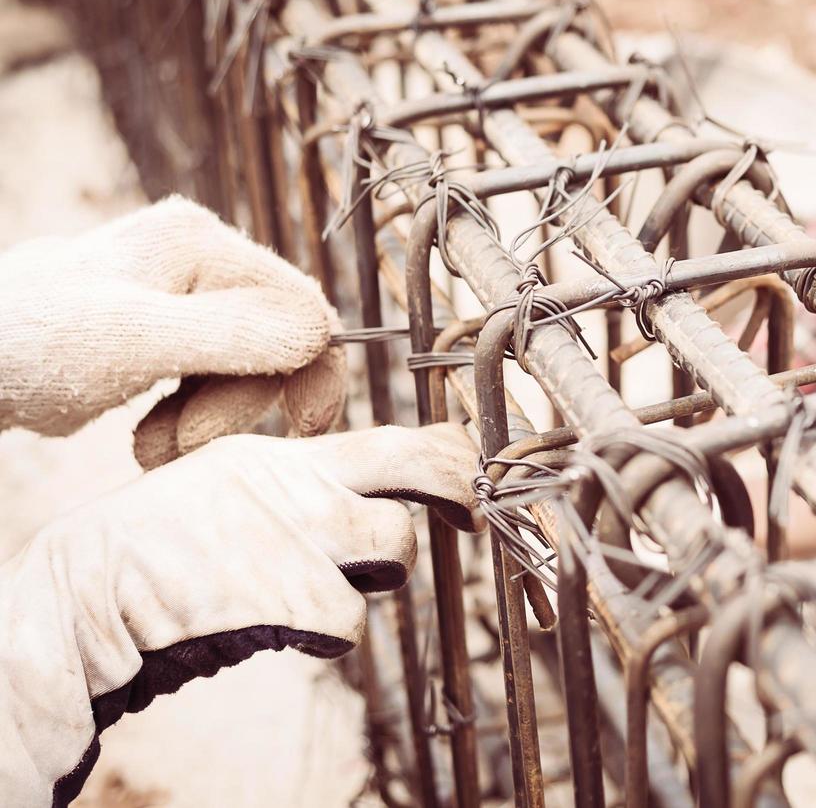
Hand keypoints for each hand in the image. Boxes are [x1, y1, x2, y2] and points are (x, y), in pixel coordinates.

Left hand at [0, 197, 345, 467]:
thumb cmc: (29, 347)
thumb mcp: (134, 342)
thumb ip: (232, 334)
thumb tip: (319, 334)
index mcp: (200, 243)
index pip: (299, 306)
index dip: (310, 370)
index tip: (299, 428)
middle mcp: (199, 258)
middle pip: (275, 341)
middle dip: (236, 404)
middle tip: (182, 443)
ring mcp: (181, 293)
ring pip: (245, 367)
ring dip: (207, 421)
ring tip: (151, 448)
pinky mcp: (164, 329)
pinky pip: (210, 379)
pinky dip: (186, 418)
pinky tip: (146, 435)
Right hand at [0, 423, 480, 807]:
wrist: (88, 590)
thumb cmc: (165, 546)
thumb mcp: (235, 485)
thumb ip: (304, 485)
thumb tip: (379, 500)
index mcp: (285, 456)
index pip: (394, 438)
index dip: (450, 452)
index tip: (473, 468)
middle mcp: (299, 484)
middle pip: (419, 478)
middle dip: (456, 496)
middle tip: (470, 517)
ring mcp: (295, 535)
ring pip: (396, 550)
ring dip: (371, 577)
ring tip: (313, 586)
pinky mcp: (286, 593)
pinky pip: (350, 620)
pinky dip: (326, 631)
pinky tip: (280, 624)